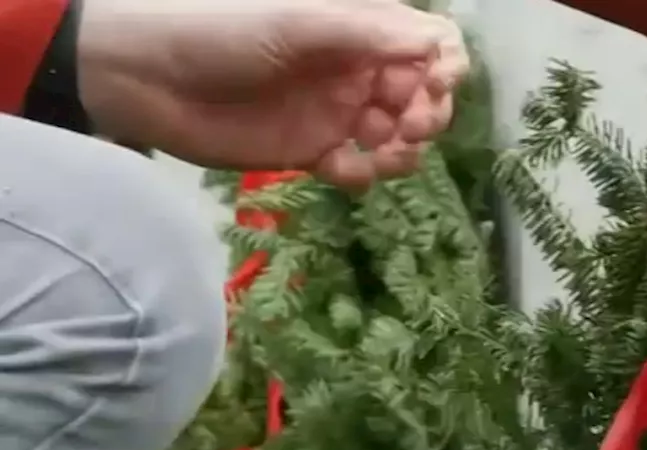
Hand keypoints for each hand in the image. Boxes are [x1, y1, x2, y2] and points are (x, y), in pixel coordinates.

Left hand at [78, 0, 469, 188]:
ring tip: (376, 156)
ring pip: (399, 139)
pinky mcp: (314, 151)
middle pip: (424, 97)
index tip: (435, 87)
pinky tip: (337, 170)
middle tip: (406, 129)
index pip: (429, 45)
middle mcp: (357, 69)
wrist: (146, 79)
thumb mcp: (297, 24)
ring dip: (401, 151)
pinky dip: (361, 173)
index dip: (444, 67)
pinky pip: (359, 168)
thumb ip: (369, 33)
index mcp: (359, 29)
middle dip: (427, 115)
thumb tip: (438, 45)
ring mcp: (338, 112)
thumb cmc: (221, 34)